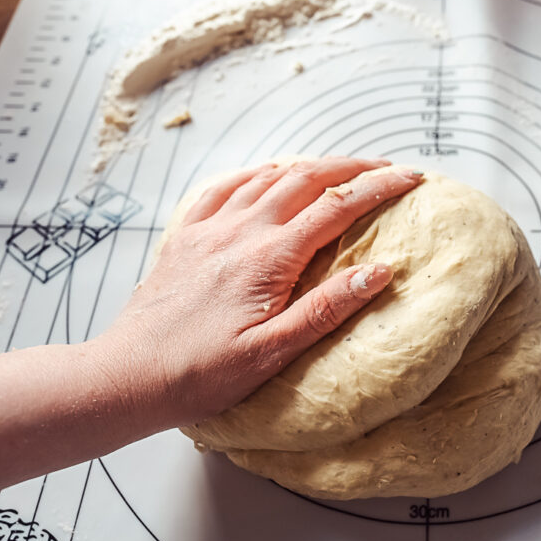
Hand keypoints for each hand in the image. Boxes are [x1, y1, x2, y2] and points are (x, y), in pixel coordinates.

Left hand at [93, 156, 421, 428]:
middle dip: (352, 166)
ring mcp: (210, 228)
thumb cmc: (201, 372)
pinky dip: (256, 173)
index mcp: (269, 258)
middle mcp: (240, 231)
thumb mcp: (274, 351)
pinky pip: (225, 187)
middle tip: (385, 165)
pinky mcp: (186, 236)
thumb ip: (328, 307)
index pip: (338, 207)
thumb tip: (379, 271)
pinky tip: (266, 175)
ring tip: (337, 168)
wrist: (130, 375)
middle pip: (307, 178)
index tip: (410, 178)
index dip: (379, 187)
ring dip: (309, 166)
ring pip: (268, 176)